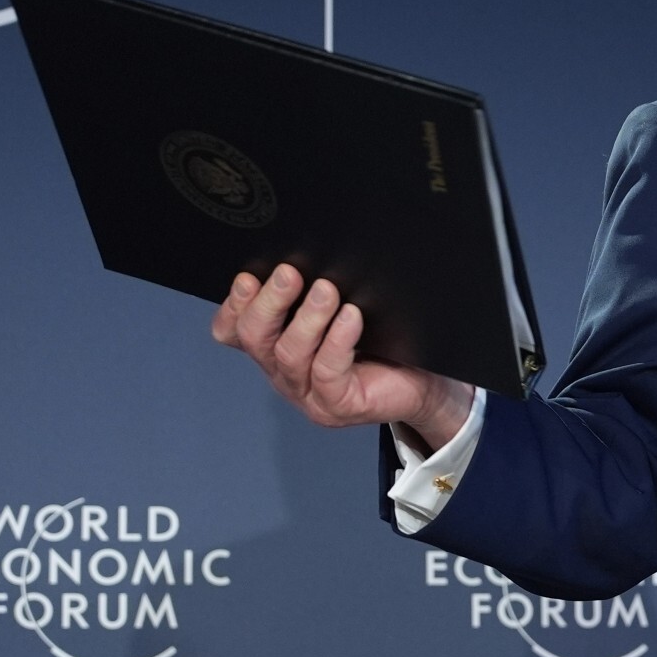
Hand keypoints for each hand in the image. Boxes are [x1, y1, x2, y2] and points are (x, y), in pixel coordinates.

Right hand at [211, 265, 476, 451]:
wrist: (423, 383)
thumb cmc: (381, 342)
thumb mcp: (340, 310)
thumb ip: (315, 290)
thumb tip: (307, 251)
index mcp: (277, 347)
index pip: (233, 332)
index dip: (233, 305)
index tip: (248, 278)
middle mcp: (286, 372)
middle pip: (255, 339)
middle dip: (268, 303)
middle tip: (289, 273)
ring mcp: (309, 394)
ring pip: (289, 355)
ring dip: (307, 317)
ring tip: (326, 290)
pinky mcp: (338, 405)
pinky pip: (328, 372)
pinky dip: (337, 340)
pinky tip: (351, 317)